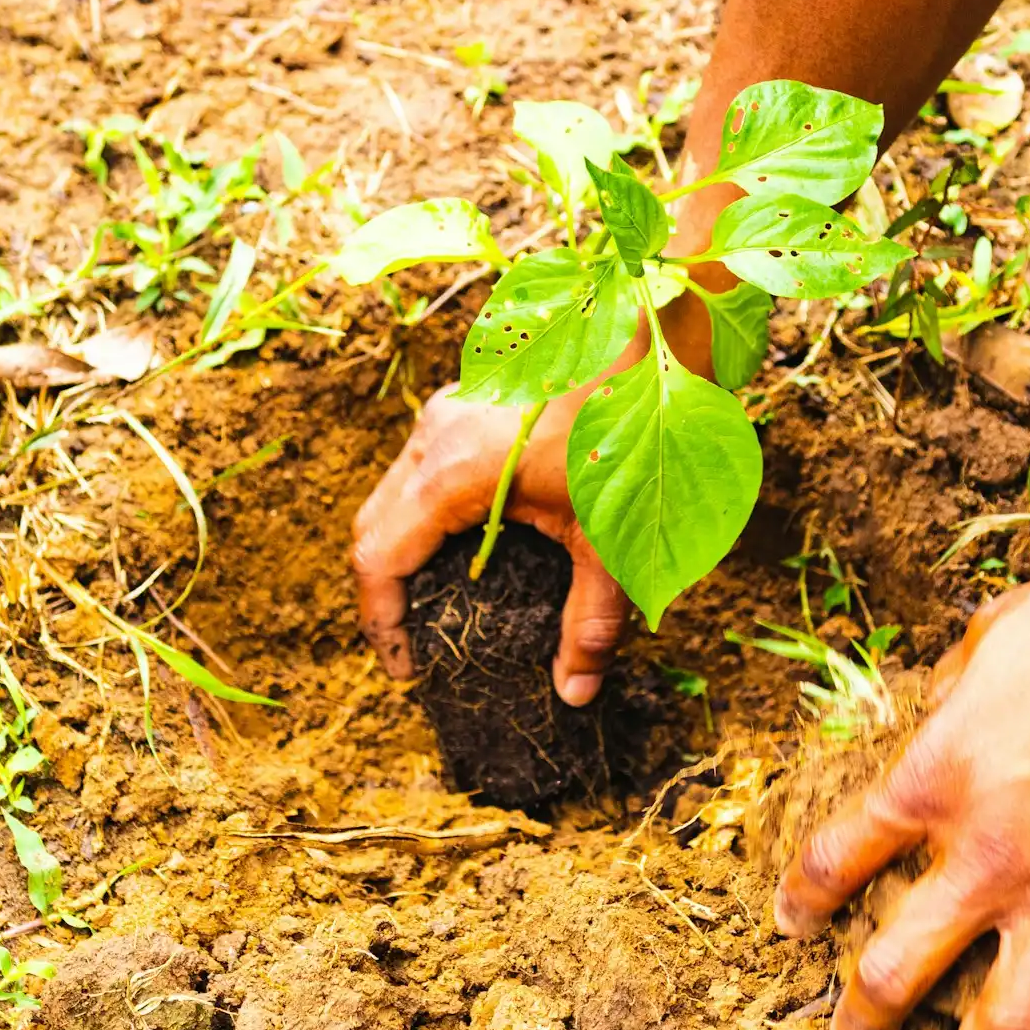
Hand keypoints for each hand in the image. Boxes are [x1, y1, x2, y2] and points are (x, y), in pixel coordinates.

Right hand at [351, 387, 629, 704]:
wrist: (656, 337)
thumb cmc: (633, 429)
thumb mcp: (612, 539)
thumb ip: (591, 621)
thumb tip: (576, 692)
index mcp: (452, 473)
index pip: (376, 560)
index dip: (381, 624)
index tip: (405, 668)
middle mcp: (434, 435)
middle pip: (373, 528)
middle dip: (386, 592)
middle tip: (416, 643)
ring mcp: (447, 409)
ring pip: (394, 493)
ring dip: (406, 548)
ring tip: (441, 599)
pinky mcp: (468, 398)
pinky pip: (422, 464)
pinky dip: (427, 512)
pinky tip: (475, 541)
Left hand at [774, 527, 1029, 1029]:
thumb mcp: (992, 635)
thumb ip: (952, 690)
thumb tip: (941, 713)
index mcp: (937, 777)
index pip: (836, 861)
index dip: (802, 901)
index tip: (792, 925)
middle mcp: (992, 852)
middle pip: (897, 972)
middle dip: (864, 1025)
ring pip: (1009, 1019)